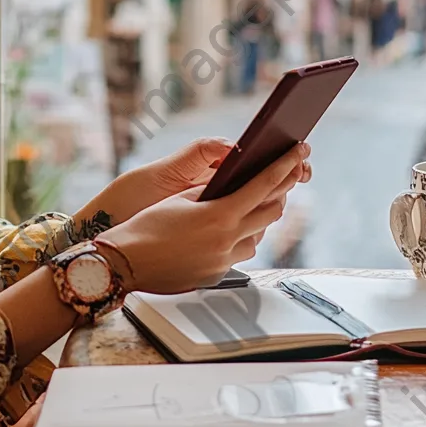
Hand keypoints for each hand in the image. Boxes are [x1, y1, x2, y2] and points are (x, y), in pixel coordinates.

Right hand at [94, 143, 310, 294]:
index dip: (285, 165)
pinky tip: (229, 229)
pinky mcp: (218, 274)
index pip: (264, 185)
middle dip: (281, 191)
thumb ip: (212, 192)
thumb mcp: (181, 198)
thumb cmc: (145, 226)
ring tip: (253, 201)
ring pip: (258, 234)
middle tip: (285, 174)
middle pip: (271, 212)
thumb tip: (232, 186)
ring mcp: (225, 261)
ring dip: (260, 216)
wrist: (126, 262)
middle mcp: (228, 241)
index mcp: (220, 215)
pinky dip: (241, 237)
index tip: (298, 152)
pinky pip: (241, 252)